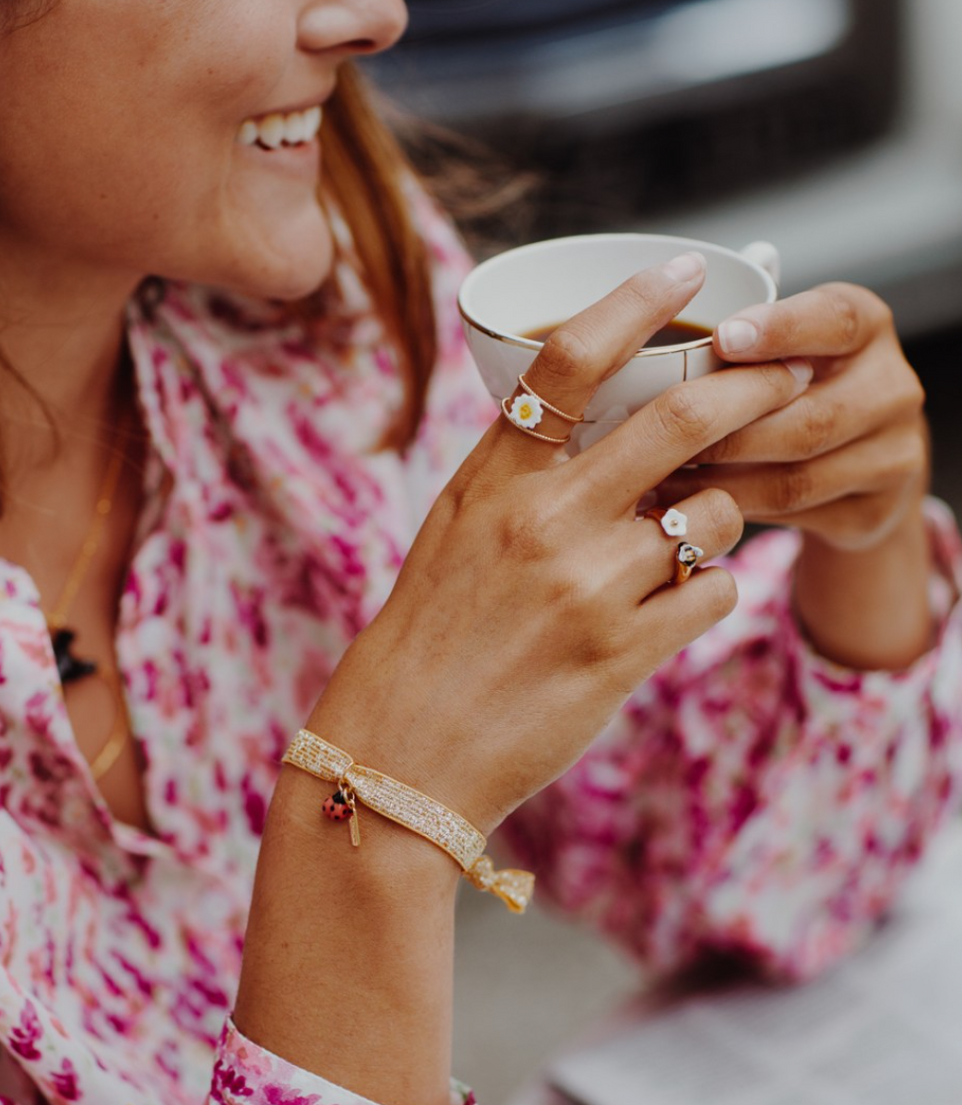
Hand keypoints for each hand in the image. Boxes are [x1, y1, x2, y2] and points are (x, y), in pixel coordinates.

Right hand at [308, 255, 811, 833]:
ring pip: (716, 515)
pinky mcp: (622, 653)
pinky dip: (714, 591)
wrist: (404, 749)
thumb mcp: (454, 532)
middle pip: (679, 419)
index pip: (569, 359)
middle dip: (752, 389)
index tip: (686, 271)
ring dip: (727, 517)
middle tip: (784, 380)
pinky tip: (679, 605)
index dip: (638, 301)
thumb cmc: (429, 638)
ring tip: (699, 536)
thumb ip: (521, 473)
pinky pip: (715, 595)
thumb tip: (601, 422)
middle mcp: (543, 522)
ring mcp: (587, 588)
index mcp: (493, 480)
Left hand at [661, 284, 928, 551]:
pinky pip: (793, 515)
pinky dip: (735, 510)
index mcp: (868, 326)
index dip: (779, 330)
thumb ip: (746, 323)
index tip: (721, 337)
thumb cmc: (799, 389)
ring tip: (662, 475)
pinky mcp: (872, 511)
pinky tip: (690, 504)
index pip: (833, 321)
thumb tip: (675, 286)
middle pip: (808, 419)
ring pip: (796, 477)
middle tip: (663, 435)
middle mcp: (893, 387)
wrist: (861, 469)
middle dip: (728, 431)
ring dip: (721, 479)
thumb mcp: (785, 344)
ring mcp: (893, 455)